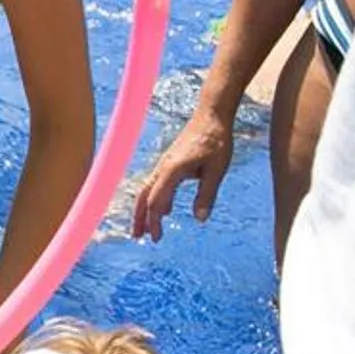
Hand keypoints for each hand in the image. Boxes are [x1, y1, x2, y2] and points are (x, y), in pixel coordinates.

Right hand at [129, 111, 235, 240]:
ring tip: (146, 227)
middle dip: (139, 218)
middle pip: (144, 196)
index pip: (157, 201)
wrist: (212, 115)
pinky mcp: (170, 162)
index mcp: (172, 170)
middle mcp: (163, 167)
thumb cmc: (216, 140)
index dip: (154, 222)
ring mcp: (165, 164)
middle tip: (138, 237)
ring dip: (145, 209)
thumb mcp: (216, 170)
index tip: (157, 238)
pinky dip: (156, 199)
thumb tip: (200, 219)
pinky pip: (156, 183)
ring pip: (147, 190)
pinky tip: (166, 209)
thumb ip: (207, 195)